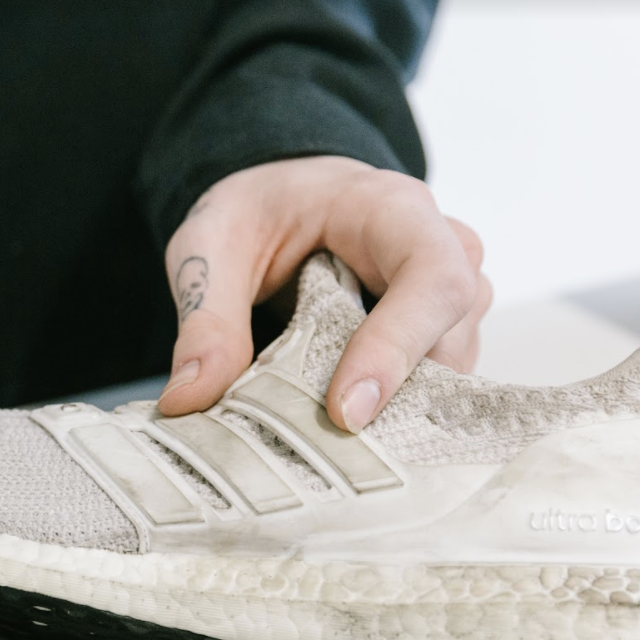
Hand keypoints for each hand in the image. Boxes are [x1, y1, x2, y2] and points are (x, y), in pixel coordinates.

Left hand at [157, 156, 491, 431]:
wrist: (282, 200)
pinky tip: (337, 426)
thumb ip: (204, 317)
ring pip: (448, 376)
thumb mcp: (211, 246)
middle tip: (321, 440)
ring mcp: (451, 301)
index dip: (396, 348)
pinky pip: (433, 391)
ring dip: (390, 413)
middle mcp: (444, 251)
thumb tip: (188, 399)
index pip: (430, 279)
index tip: (345, 412)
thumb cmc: (258, 210)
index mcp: (393, 209)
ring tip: (323, 432)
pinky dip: (387, 417)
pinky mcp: (441, 342)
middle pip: (450, 340)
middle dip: (393, 399)